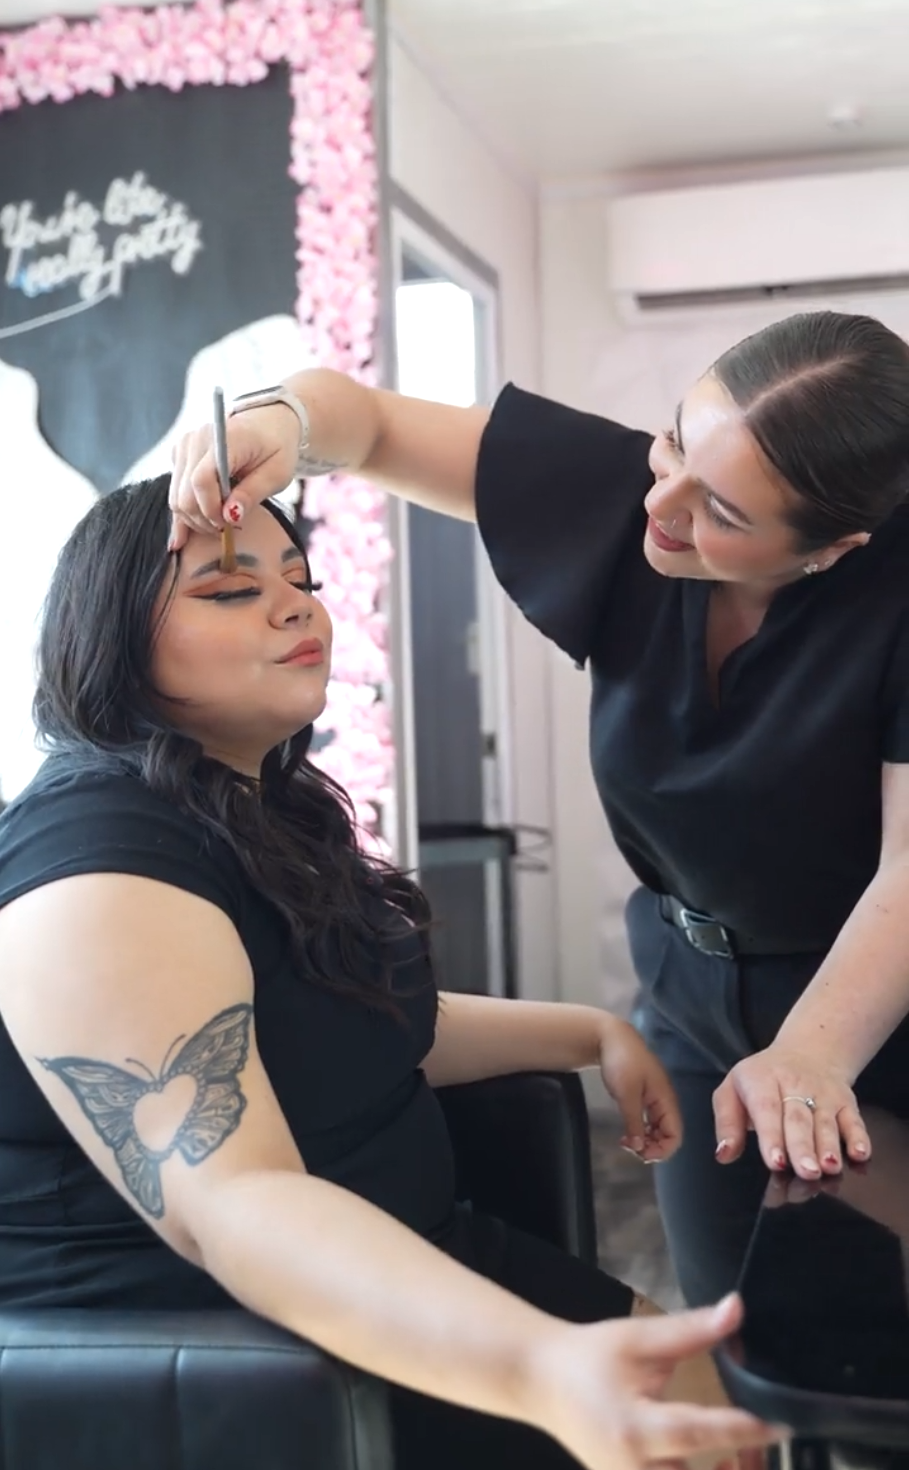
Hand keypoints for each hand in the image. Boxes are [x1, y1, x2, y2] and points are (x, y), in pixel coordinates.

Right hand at [168, 403, 301, 550]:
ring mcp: (184, 446)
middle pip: (184, 493)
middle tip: (226, 529)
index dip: (211, 509)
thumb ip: (252, 493)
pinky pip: (175, 492)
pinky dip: (182, 515)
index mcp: (224, 439)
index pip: (201, 480)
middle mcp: (196, 440)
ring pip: (177, 497)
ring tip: (219, 525)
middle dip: (203, 519)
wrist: (267, 422)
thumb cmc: (276, 447)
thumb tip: (230, 516)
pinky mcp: (180, 455)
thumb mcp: (277, 473)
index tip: (229, 523)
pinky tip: (178, 540)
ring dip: (195, 519)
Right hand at [526, 1293, 785, 1469]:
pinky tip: (725, 1458)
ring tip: (751, 1451)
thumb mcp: (638, 1339)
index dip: (745, 1431)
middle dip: (739, 1468)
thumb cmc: (588, 1356)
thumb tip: (736, 1308)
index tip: (782, 1425)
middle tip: (766, 1441)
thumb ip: (691, 1330)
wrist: (540, 1381)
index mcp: (636, 1429)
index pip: (700, 1435)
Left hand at [598, 1017, 682, 1162]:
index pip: (675, 1136)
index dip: (662, 1150)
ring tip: (626, 1142)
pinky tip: (626, 1134)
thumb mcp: (626, 1094)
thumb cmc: (621, 1062)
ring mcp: (655, 1100)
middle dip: (652, 1148)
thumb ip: (634, 1123)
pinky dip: (640, 1131)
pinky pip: (649, 1122)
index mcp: (666, 1100)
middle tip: (629, 1148)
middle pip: (668, 1136)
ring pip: (658, 1131)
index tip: (640, 1153)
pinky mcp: (644, 1098)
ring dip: (645, 1141)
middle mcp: (665, 1102)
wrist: (610, 1038)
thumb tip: (640, 1149)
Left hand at [712, 1043, 870, 1180]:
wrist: (808, 1052)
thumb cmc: (763, 1080)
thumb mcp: (732, 1090)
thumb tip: (724, 1154)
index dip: (771, 1136)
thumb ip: (726, 1123)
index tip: (775, 1162)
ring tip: (829, 1167)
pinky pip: (854, 1120)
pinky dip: (859, 1137)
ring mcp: (823, 1094)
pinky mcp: (845, 1102)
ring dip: (829, 1146)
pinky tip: (860, 1154)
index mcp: (761, 1081)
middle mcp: (795, 1086)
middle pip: (799, 1120)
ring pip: (826, 1122)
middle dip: (802, 1148)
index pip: (766, 1109)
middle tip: (805, 1172)